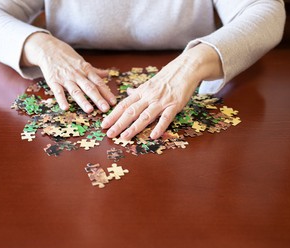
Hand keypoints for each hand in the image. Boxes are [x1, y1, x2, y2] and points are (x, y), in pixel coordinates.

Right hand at [21, 32, 115, 112]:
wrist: (48, 48)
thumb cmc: (67, 56)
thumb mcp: (82, 62)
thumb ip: (94, 71)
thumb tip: (107, 74)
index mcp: (85, 70)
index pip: (98, 82)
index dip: (106, 92)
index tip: (113, 102)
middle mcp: (77, 74)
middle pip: (89, 88)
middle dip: (98, 99)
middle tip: (106, 109)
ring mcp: (65, 78)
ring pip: (75, 91)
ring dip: (83, 101)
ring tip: (90, 110)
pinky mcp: (53, 81)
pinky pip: (58, 91)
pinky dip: (61, 99)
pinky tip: (65, 108)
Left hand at [101, 44, 222, 139]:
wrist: (186, 68)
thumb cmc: (167, 77)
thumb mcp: (150, 82)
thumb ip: (139, 91)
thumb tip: (128, 93)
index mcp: (141, 92)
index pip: (123, 105)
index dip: (113, 115)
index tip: (103, 124)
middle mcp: (149, 97)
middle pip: (131, 112)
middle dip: (119, 124)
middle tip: (109, 134)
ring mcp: (161, 101)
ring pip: (145, 116)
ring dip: (134, 127)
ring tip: (124, 137)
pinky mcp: (174, 105)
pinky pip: (166, 118)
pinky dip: (159, 127)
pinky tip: (153, 136)